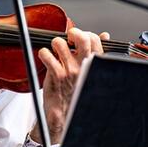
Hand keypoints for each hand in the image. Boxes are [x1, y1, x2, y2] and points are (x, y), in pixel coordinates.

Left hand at [34, 27, 107, 144]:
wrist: (66, 114)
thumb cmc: (77, 92)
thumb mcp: (90, 72)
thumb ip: (96, 52)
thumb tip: (104, 35)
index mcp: (93, 64)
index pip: (94, 39)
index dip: (84, 33)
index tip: (76, 37)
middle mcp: (83, 66)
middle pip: (81, 38)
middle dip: (72, 32)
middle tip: (67, 38)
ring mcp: (70, 71)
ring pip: (60, 44)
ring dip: (55, 43)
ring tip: (54, 50)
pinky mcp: (56, 75)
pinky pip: (46, 55)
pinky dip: (43, 53)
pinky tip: (46, 58)